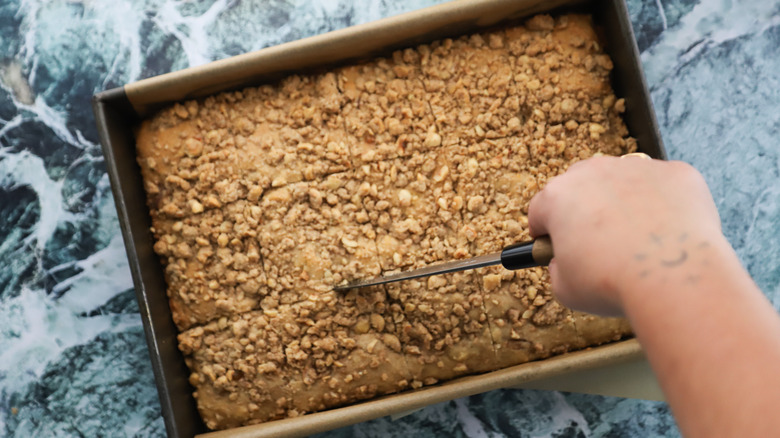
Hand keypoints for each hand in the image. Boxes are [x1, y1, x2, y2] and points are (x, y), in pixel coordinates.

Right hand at [528, 156, 723, 315]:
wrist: (674, 278)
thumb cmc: (614, 284)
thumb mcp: (565, 289)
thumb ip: (557, 268)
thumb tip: (565, 262)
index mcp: (558, 196)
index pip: (540, 209)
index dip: (546, 232)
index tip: (556, 247)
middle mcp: (594, 172)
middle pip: (580, 187)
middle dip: (584, 210)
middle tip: (599, 245)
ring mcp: (636, 167)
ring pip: (622, 181)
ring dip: (623, 202)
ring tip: (638, 240)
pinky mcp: (675, 172)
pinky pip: (662, 185)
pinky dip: (662, 204)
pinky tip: (667, 234)